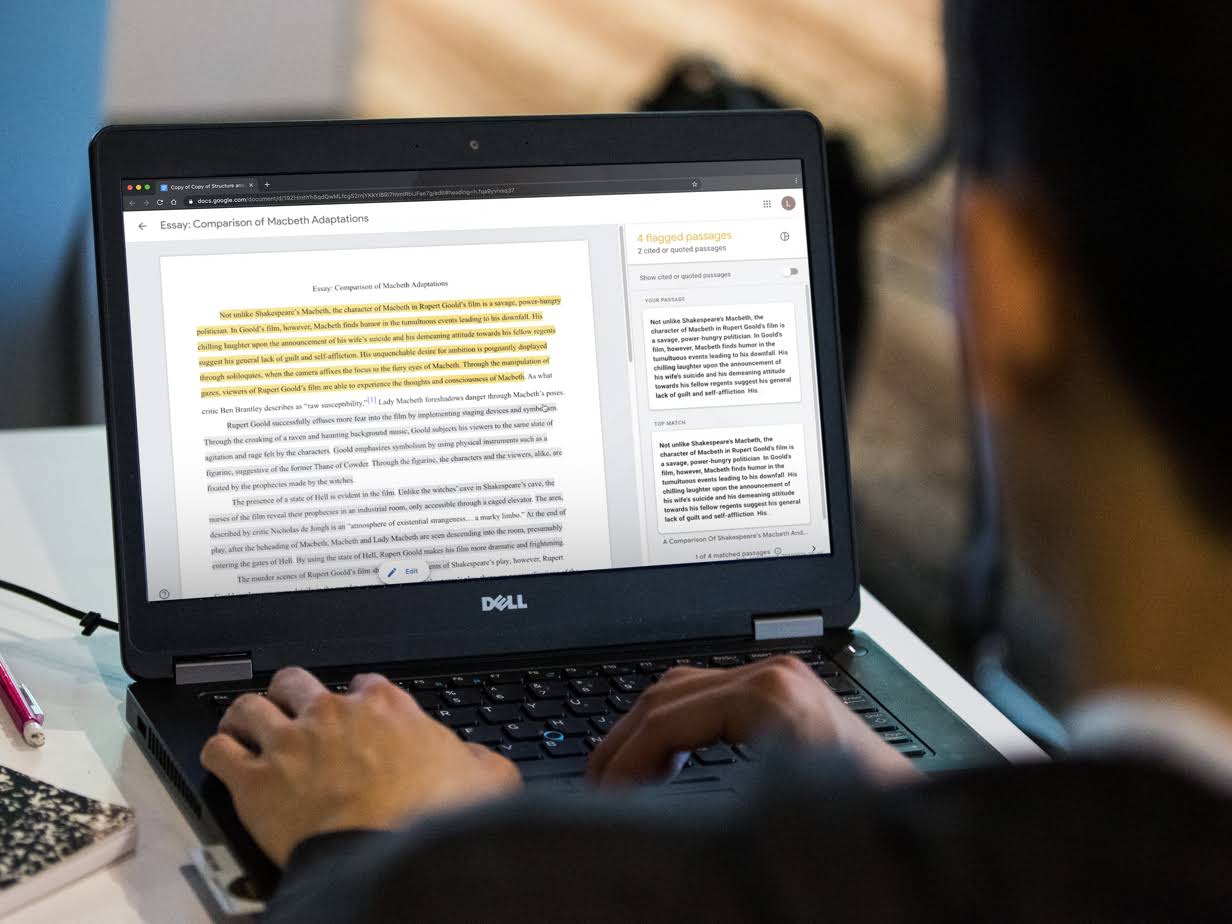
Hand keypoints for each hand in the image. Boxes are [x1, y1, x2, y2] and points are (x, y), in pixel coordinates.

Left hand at [200, 668, 520, 866]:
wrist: (386, 856)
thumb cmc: (431, 818)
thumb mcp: (484, 779)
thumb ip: (478, 761)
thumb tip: (479, 761)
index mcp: (386, 707)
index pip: (364, 683)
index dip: (358, 697)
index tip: (357, 711)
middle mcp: (333, 714)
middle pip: (297, 680)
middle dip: (293, 692)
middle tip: (295, 708)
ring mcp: (290, 743)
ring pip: (250, 707)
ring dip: (247, 715)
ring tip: (246, 724)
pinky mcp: (255, 781)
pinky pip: (220, 750)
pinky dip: (218, 751)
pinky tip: (223, 757)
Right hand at [586, 656, 919, 786]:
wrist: (925, 820)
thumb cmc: (867, 816)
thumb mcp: (769, 810)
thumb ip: (694, 801)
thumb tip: (634, 805)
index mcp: (771, 697)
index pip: (665, 717)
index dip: (622, 761)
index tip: (603, 800)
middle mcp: (777, 675)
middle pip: (666, 692)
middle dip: (622, 743)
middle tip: (595, 789)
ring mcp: (783, 678)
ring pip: (683, 686)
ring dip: (644, 730)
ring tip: (618, 777)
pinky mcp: (788, 692)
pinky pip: (711, 691)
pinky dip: (675, 723)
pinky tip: (666, 759)